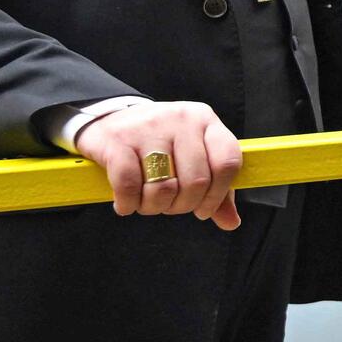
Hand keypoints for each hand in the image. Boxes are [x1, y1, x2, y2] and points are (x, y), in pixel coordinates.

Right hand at [75, 101, 243, 230]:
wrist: (110, 120)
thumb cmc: (158, 145)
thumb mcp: (191, 158)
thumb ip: (214, 190)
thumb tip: (231, 222)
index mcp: (205, 121)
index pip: (227, 162)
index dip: (217, 195)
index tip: (202, 209)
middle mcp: (181, 119)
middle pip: (196, 182)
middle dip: (182, 206)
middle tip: (168, 205)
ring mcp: (150, 127)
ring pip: (164, 188)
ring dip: (154, 207)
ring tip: (146, 202)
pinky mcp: (118, 139)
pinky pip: (129, 186)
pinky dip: (129, 204)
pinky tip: (126, 203)